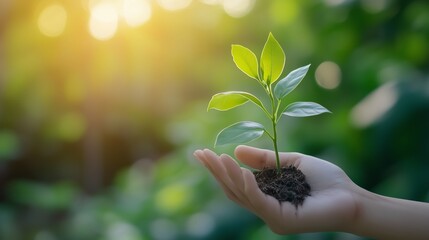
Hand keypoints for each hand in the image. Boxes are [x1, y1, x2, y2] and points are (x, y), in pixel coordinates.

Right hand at [193, 145, 358, 233]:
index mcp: (266, 195)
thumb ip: (265, 159)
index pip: (236, 183)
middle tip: (200, 153)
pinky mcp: (282, 220)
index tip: (203, 152)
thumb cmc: (325, 180)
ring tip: (216, 157)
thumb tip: (237, 149)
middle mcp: (265, 208)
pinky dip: (248, 185)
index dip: (219, 169)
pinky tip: (241, 170)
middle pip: (233, 190)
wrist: (351, 196)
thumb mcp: (289, 162)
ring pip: (242, 195)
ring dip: (228, 175)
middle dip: (216, 172)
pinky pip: (259, 201)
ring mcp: (272, 216)